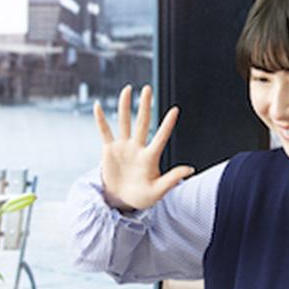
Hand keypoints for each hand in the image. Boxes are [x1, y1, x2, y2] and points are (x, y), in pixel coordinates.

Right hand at [94, 84, 194, 211]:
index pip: (161, 137)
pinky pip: (104, 132)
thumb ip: (171, 180)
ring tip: (127, 89)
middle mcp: (138, 148)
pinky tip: (97, 106)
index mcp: (150, 157)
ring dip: (125, 106)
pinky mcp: (109, 150)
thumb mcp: (157, 191)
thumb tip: (191, 169)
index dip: (167, 124)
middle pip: (142, 122)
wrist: (122, 200)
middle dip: (144, 106)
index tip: (176, 109)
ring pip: (124, 122)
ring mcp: (123, 147)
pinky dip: (100, 120)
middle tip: (147, 88)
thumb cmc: (142, 197)